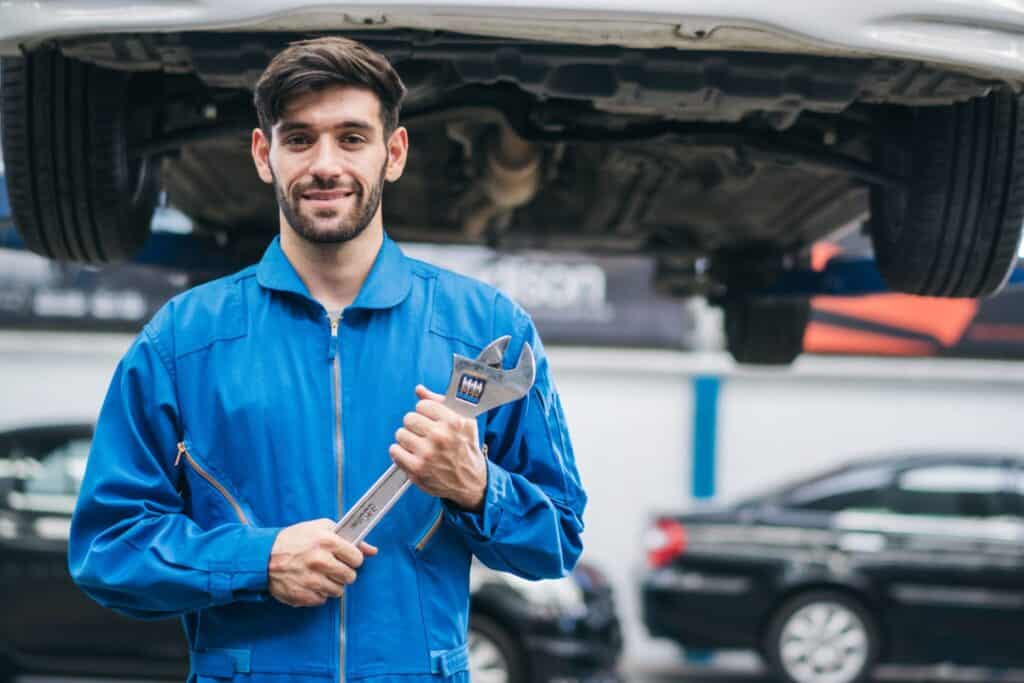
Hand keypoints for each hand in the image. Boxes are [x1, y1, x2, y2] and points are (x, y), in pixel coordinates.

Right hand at [268, 518, 377, 606]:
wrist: (263, 556)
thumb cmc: (294, 540)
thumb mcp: (321, 528)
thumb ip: (349, 537)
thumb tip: (372, 550)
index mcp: (327, 542)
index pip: (357, 558)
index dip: (353, 558)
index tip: (347, 558)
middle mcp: (320, 561)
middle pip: (350, 577)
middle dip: (344, 573)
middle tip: (333, 568)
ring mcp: (311, 580)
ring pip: (338, 591)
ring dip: (332, 584)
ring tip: (320, 575)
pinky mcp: (302, 595)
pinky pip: (323, 600)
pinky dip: (318, 593)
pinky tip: (310, 583)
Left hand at [390, 385, 486, 511]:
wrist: (471, 482)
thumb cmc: (466, 450)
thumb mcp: (464, 422)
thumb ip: (440, 403)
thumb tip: (419, 390)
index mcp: (454, 422)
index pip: (422, 405)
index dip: (425, 412)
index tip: (429, 419)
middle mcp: (440, 437)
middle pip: (409, 418)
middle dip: (415, 424)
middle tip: (423, 433)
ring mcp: (427, 454)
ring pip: (400, 434)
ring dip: (407, 439)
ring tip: (419, 445)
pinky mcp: (417, 469)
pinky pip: (395, 451)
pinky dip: (400, 452)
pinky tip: (412, 454)